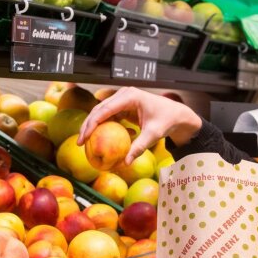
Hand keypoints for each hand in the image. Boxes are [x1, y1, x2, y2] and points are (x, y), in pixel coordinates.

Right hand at [76, 87, 201, 165]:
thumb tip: (126, 163)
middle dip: (88, 126)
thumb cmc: (167, 120)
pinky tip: (102, 140)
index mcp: (130, 96)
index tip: (84, 138)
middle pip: (99, 109)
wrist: (176, 114)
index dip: (91, 124)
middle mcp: (124, 94)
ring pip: (101, 112)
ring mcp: (122, 99)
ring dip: (93, 127)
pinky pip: (109, 116)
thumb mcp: (154, 134)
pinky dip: (104, 127)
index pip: (105, 110)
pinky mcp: (123, 105)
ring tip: (86, 142)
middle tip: (81, 143)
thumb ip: (139, 147)